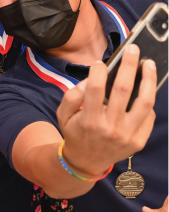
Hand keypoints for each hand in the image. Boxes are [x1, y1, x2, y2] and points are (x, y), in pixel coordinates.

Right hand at [57, 44, 156, 176]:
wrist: (87, 162)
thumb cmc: (75, 132)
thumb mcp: (63, 114)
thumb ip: (72, 95)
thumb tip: (89, 80)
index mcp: (89, 120)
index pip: (96, 89)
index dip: (99, 72)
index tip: (100, 62)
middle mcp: (110, 127)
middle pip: (123, 90)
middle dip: (129, 66)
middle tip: (133, 49)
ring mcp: (127, 135)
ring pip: (144, 102)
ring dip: (148, 80)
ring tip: (148, 64)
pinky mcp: (139, 141)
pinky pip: (148, 116)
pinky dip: (148, 100)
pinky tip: (146, 88)